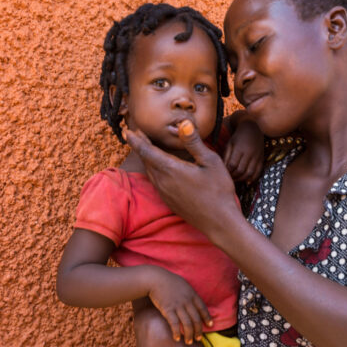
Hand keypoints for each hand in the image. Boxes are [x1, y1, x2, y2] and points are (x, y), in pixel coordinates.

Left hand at [124, 122, 240, 237]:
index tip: (127, 131)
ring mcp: (165, 194)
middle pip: (146, 161)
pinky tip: (160, 169)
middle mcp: (163, 182)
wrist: (219, 222)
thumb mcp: (210, 161)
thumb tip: (183, 123)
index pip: (147, 151)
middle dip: (141, 146)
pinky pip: (156, 182)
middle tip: (137, 134)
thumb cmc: (219, 190)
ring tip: (147, 149)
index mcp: (171, 169)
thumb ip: (193, 142)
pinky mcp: (169, 202)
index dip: (136, 140)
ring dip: (147, 159)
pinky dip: (153, 171)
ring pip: (150, 172)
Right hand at [148, 267, 212, 344]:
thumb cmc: (168, 281)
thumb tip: (193, 302)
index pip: (203, 308)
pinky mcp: (168, 310)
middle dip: (198, 331)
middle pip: (196, 319)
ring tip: (189, 342)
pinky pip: (174, 324)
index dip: (207, 317)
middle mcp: (187, 301)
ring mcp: (178, 306)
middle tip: (198, 338)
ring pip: (187, 324)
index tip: (210, 325)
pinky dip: (176, 332)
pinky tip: (177, 338)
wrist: (155, 279)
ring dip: (189, 335)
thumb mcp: (184, 285)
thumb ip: (189, 294)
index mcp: (192, 294)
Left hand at [224, 119, 263, 182]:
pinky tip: (246, 181)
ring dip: (242, 179)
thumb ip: (226, 156)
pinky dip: (252, 178)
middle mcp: (249, 153)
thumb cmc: (238, 137)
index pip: (232, 165)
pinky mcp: (261, 159)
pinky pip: (258, 172)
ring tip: (236, 179)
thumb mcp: (229, 144)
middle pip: (241, 170)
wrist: (252, 128)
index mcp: (239, 148)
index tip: (224, 173)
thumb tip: (223, 169)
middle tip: (229, 178)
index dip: (228, 171)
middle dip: (234, 177)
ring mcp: (256, 156)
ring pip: (249, 173)